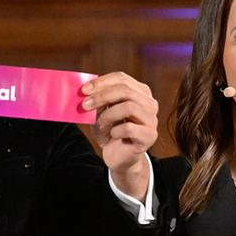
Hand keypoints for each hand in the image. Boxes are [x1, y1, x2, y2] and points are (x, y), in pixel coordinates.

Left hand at [81, 72, 157, 200]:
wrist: (119, 157)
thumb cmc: (110, 132)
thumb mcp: (100, 113)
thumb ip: (97, 100)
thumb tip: (86, 89)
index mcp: (139, 92)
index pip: (121, 78)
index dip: (101, 82)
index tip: (83, 90)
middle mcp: (149, 103)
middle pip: (125, 90)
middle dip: (101, 96)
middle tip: (84, 105)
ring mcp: (152, 119)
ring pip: (129, 107)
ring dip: (108, 115)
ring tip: (99, 124)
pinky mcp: (150, 136)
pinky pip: (129, 128)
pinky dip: (115, 131)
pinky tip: (113, 135)